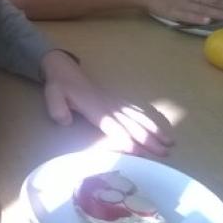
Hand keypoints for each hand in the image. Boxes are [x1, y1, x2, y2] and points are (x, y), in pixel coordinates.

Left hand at [40, 51, 173, 156]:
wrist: (65, 70)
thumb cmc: (59, 87)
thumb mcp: (53, 96)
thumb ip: (57, 109)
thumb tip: (65, 120)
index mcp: (96, 110)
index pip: (114, 128)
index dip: (126, 140)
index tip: (141, 153)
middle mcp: (110, 107)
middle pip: (133, 126)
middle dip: (150, 140)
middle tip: (166, 153)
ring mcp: (116, 103)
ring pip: (139, 118)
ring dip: (155, 130)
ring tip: (170, 142)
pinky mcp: (117, 101)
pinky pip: (136, 110)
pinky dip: (149, 119)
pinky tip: (159, 127)